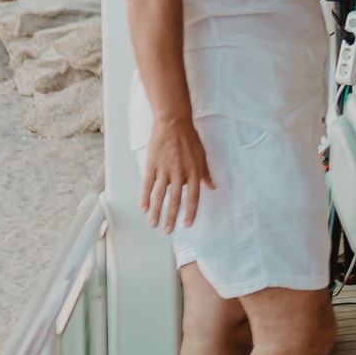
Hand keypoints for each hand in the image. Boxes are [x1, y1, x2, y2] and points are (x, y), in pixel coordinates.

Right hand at [141, 116, 215, 230]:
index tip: (187, 225)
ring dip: (156, 212)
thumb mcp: (202, 155)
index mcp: (194, 172)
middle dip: (171, 217)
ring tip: (153, 225)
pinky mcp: (152, 164)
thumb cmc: (190, 139)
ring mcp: (165, 169)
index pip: (193, 197)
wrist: (173, 123)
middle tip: (167, 232)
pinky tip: (143, 208)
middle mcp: (180, 173)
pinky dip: (145, 197)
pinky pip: (147, 184)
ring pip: (159, 195)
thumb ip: (205, 173)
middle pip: (175, 200)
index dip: (190, 212)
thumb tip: (212, 188)